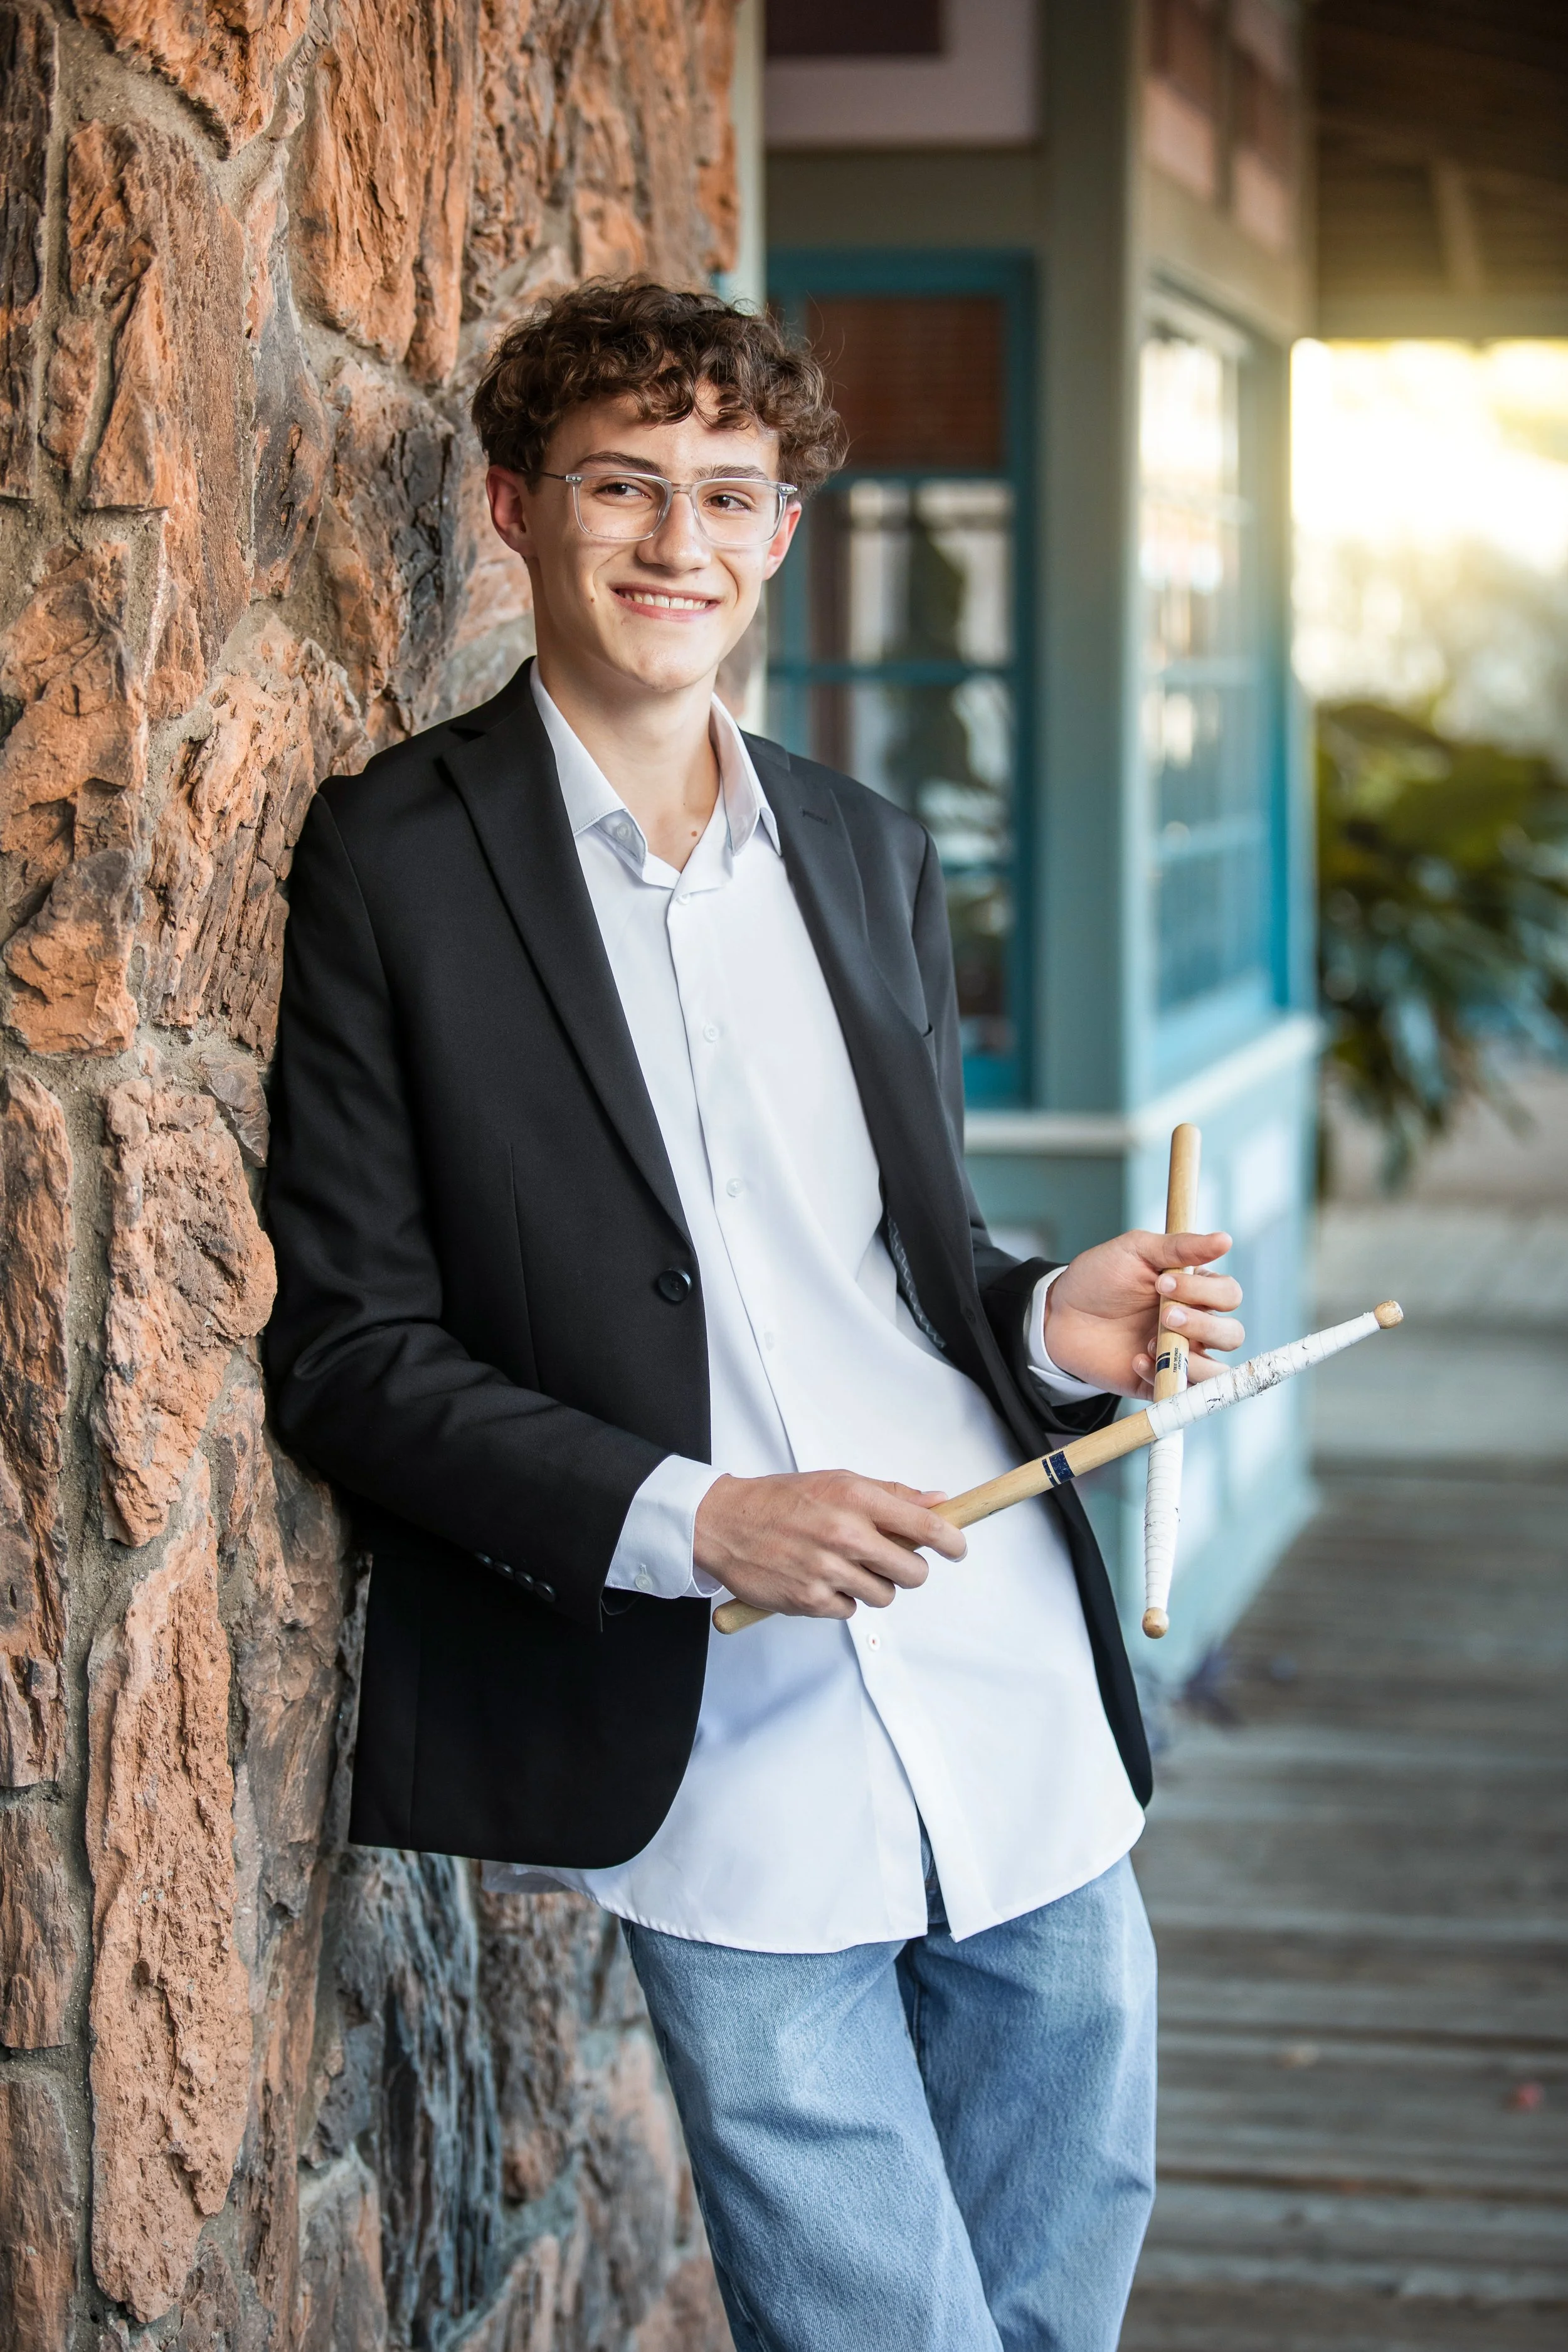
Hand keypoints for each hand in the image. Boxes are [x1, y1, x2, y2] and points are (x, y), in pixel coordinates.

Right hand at [693, 1470, 965, 1618]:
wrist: (724, 1523)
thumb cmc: (782, 1499)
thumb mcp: (838, 1482)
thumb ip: (890, 1494)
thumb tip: (938, 1501)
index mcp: (856, 1499)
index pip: (925, 1525)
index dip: (952, 1541)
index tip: (957, 1548)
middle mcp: (845, 1535)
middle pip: (913, 1572)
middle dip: (910, 1569)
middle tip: (893, 1560)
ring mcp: (828, 1571)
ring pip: (885, 1595)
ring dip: (874, 1584)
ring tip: (846, 1566)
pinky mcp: (810, 1601)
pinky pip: (851, 1610)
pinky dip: (842, 1599)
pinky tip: (821, 1578)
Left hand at [1041, 1230, 1243, 1395]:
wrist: (1060, 1313)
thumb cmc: (1100, 1276)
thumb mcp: (1136, 1250)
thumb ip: (1180, 1247)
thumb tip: (1225, 1240)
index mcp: (1195, 1291)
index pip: (1229, 1295)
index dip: (1205, 1292)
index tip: (1163, 1282)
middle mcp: (1194, 1325)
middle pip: (1231, 1335)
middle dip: (1204, 1326)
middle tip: (1164, 1314)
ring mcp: (1178, 1355)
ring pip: (1217, 1371)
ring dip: (1194, 1360)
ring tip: (1151, 1342)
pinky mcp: (1159, 1381)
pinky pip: (1180, 1391)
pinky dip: (1161, 1376)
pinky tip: (1134, 1359)